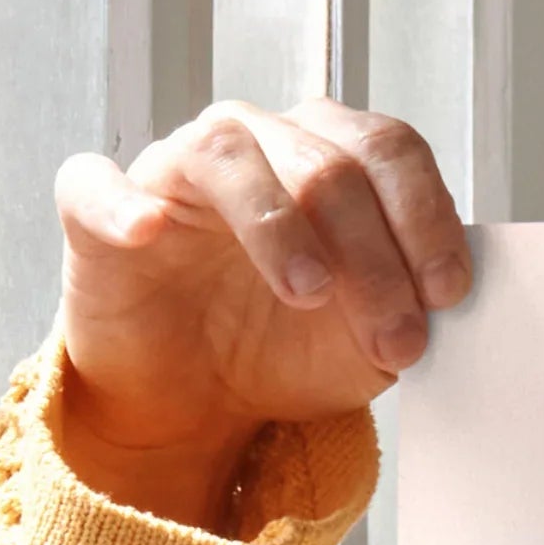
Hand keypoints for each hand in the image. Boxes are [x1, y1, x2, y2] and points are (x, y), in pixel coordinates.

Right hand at [51, 101, 470, 529]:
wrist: (197, 400)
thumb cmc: (284, 349)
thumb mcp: (369, 342)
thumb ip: (410, 309)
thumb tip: (446, 301)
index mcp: (330, 157)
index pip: (389, 151)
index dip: (426, 217)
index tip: (447, 293)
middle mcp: (257, 143)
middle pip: (326, 163)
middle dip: (373, 257)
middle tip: (395, 338)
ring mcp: (175, 169)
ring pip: (229, 155)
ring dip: (279, 226)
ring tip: (310, 293)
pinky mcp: (97, 210)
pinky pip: (96, 184)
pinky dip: (122, 203)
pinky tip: (148, 231)